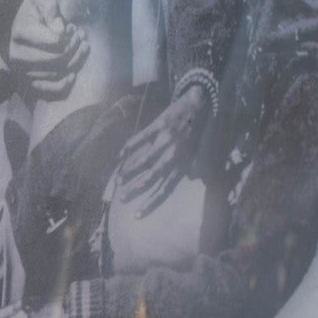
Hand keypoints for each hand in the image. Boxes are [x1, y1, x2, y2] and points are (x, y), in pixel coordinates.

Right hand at [8, 0, 88, 99]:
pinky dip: (63, 84)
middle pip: (57, 59)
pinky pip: (48, 89)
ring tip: (80, 45)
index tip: (72, 26)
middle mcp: (17, 55)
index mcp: (20, 33)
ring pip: (57, 73)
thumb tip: (59, 28)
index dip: (69, 35)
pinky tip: (73, 73)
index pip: (55, 42)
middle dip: (74, 47)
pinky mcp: (28, 79)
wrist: (24, 16)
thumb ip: (49, 4)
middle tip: (80, 35)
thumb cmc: (35, 3)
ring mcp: (22, 69)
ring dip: (75, 61)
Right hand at [115, 86, 207, 215]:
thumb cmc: (198, 130)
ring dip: (130, 170)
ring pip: (144, 159)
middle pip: (151, 176)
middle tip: (122, 196)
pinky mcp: (159, 125)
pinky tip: (120, 155)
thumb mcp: (198, 152)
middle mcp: (174, 153)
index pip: (164, 188)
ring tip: (119, 179)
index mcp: (183, 162)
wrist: (199, 103)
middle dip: (135, 188)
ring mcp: (165, 139)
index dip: (150, 202)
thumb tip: (183, 180)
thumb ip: (189, 168)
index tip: (137, 213)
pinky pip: (140, 138)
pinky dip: (129, 147)